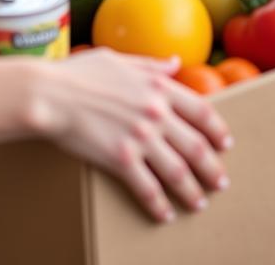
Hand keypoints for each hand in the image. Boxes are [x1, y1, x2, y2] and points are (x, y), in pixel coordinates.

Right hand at [29, 49, 230, 221]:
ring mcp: (139, 137)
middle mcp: (155, 113)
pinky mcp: (121, 160)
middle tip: (220, 182)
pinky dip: (159, 204)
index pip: (201, 111)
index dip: (217, 130)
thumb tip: (175, 62)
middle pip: (196, 146)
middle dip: (212, 168)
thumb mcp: (119, 59)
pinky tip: (164, 214)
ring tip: (199, 202)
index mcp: (157, 86)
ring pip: (178, 172)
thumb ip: (151, 65)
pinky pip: (148, 189)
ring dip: (192, 191)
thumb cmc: (78, 73)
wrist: (49, 94)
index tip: (224, 143)